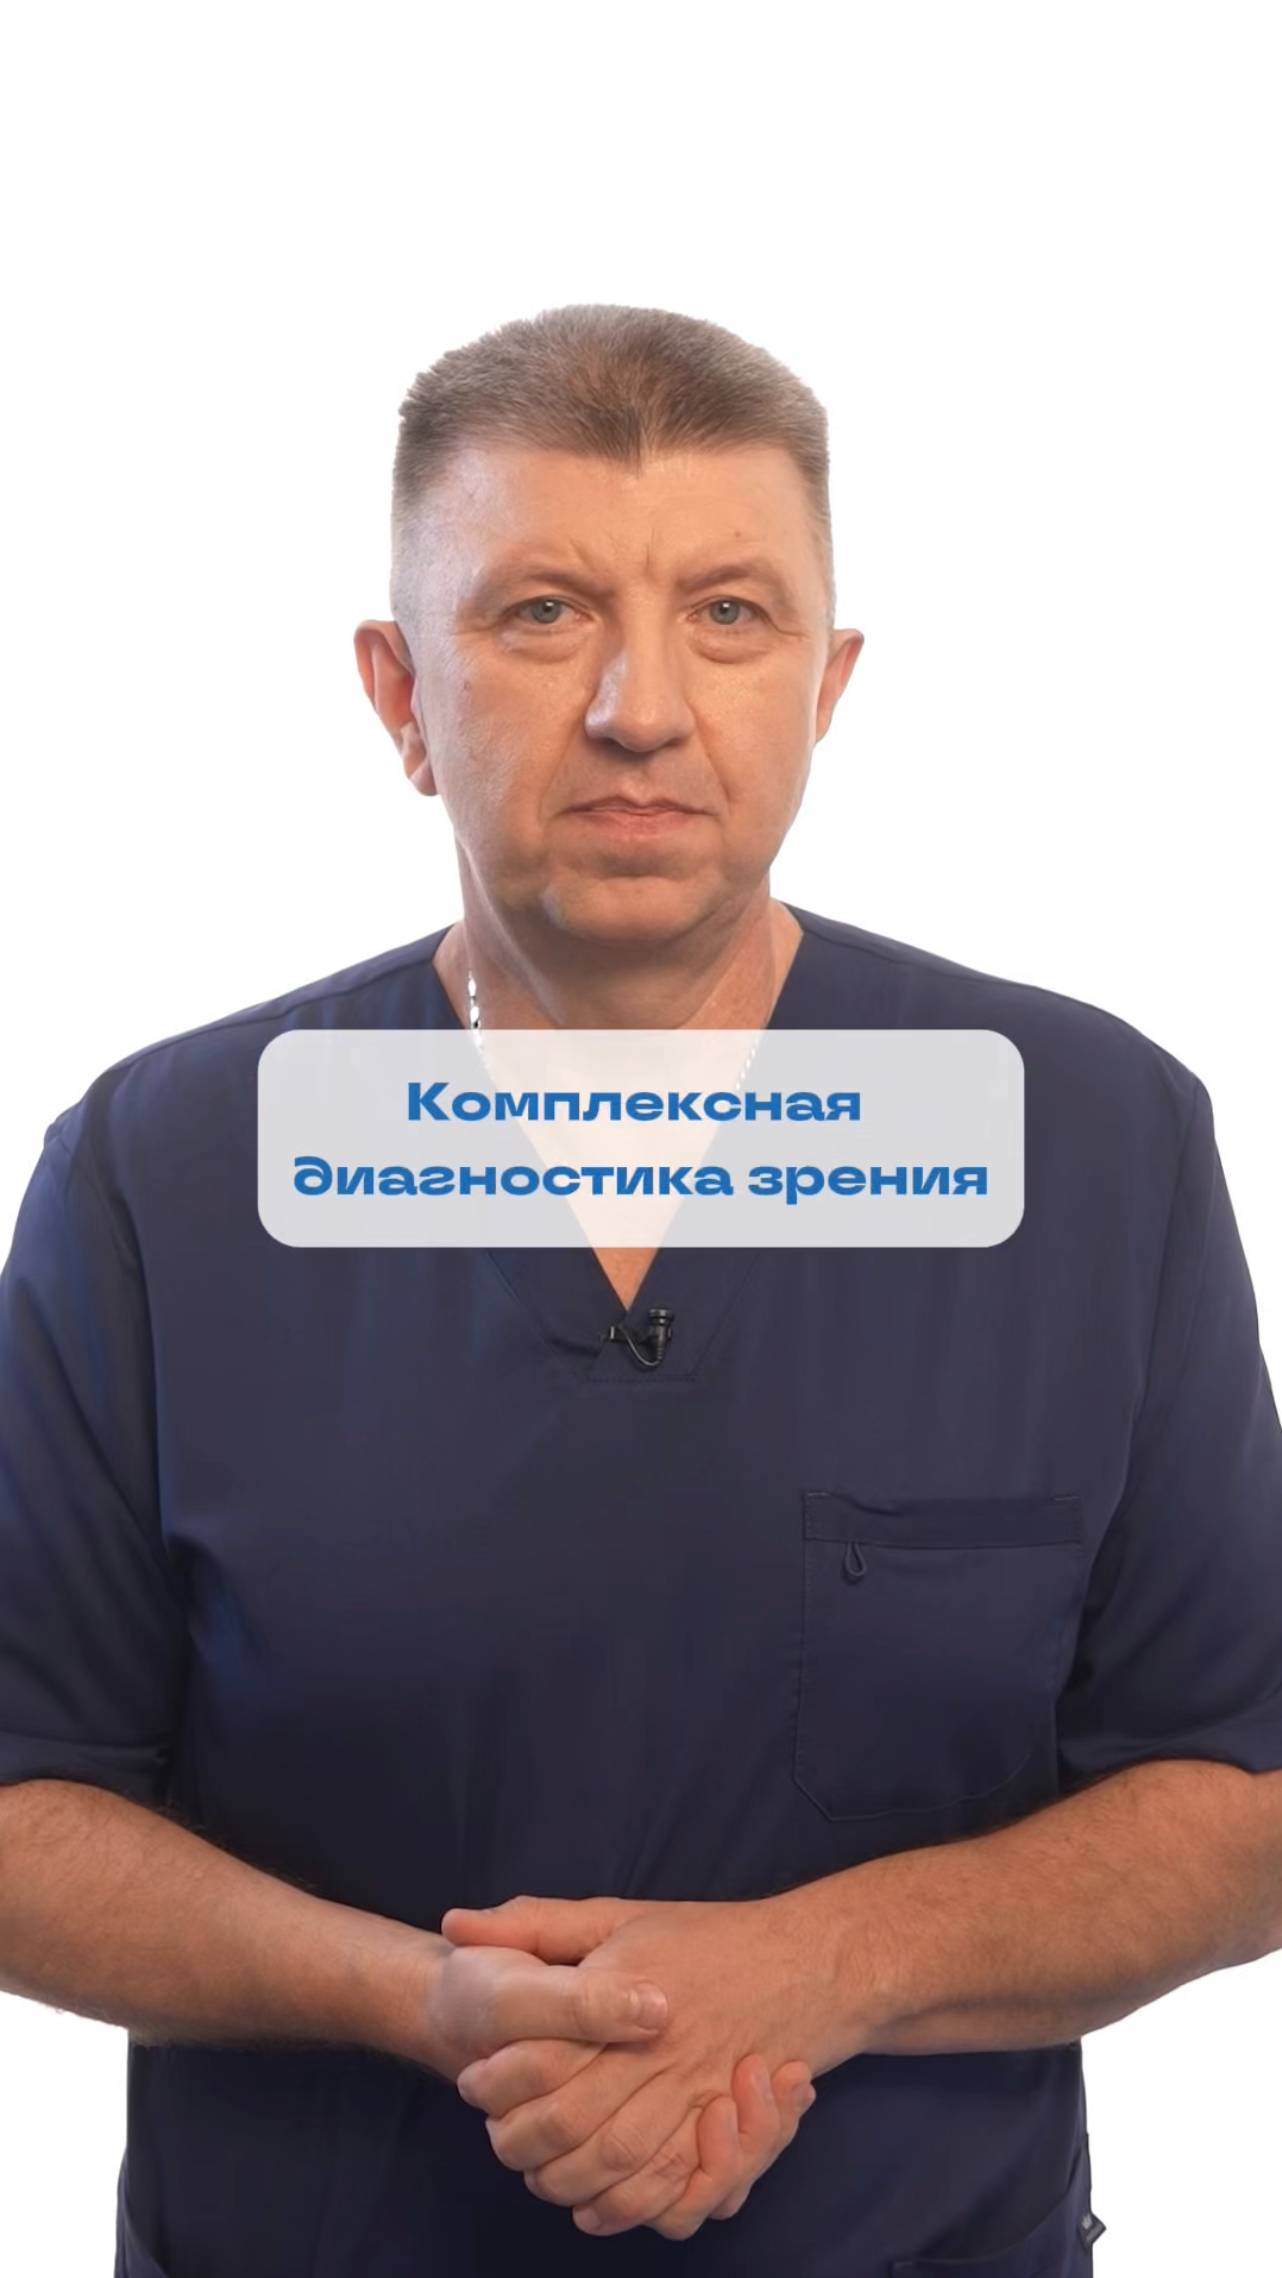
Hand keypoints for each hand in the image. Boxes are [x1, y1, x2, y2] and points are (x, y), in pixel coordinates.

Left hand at [441, 1891, 839, 2236]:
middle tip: (498, 2137)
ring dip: (567, 2179)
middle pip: (575, 2120)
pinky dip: (631, 2208)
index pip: (547, 2054)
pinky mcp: (725, 2129)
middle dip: (522, 2141)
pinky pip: (674, 2190)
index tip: (474, 2080)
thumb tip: (457, 1923)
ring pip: (618, 2162)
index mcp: (629, 1996)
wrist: (804, 1963)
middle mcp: (662, 2051)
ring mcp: (697, 2094)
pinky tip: (597, 2205)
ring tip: (537, 2172)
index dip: (500, 2078)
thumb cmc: (704, 1939)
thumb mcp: (618, 1915)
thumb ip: (537, 1923)